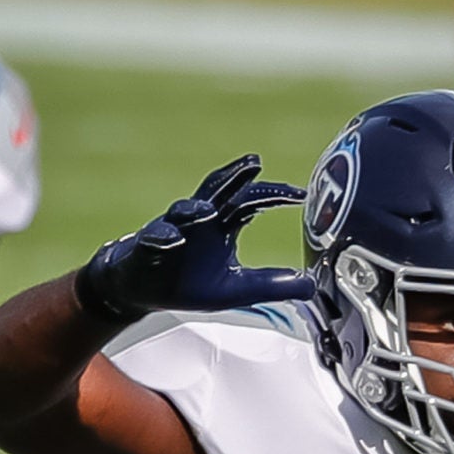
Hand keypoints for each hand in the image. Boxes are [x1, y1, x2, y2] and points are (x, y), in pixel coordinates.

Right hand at [74, 156, 312, 325]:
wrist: (142, 289)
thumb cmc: (186, 282)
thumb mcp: (235, 290)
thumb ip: (271, 285)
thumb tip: (311, 286)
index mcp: (222, 225)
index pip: (251, 201)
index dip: (274, 195)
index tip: (299, 193)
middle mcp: (199, 219)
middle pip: (220, 191)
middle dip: (235, 176)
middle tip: (253, 163)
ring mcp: (172, 228)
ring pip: (183, 210)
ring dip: (195, 207)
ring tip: (206, 210)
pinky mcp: (147, 246)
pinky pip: (154, 237)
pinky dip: (163, 237)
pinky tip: (172, 239)